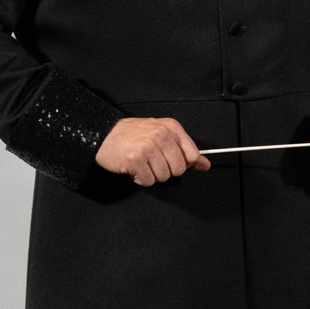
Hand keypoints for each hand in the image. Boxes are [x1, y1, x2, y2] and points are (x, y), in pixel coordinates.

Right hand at [96, 117, 210, 184]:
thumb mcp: (162, 135)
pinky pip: (148, 181)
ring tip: (142, 162)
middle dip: (165, 170)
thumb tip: (205, 165)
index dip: (183, 163)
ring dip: (152, 175)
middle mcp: (161, 134)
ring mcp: (148, 147)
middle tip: (152, 160)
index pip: (192, 155)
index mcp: (171, 127)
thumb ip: (185, 150)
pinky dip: (140, 178)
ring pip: (163, 177)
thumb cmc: (132, 135)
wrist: (104, 134)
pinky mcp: (136, 159)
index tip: (171, 160)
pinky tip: (134, 167)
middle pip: (178, 170)